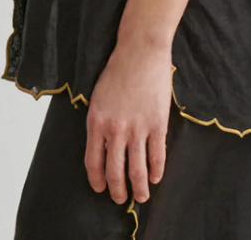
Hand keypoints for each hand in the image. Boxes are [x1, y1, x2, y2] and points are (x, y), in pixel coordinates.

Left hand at [84, 36, 172, 205]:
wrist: (140, 50)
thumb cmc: (118, 69)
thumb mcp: (98, 97)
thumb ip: (100, 122)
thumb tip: (104, 146)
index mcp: (96, 122)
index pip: (93, 162)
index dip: (97, 180)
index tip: (100, 188)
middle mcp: (115, 129)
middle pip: (115, 172)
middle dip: (117, 191)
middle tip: (121, 199)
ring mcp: (137, 128)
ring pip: (137, 170)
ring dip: (139, 188)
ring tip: (142, 197)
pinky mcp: (157, 124)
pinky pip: (157, 156)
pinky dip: (157, 171)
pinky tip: (156, 177)